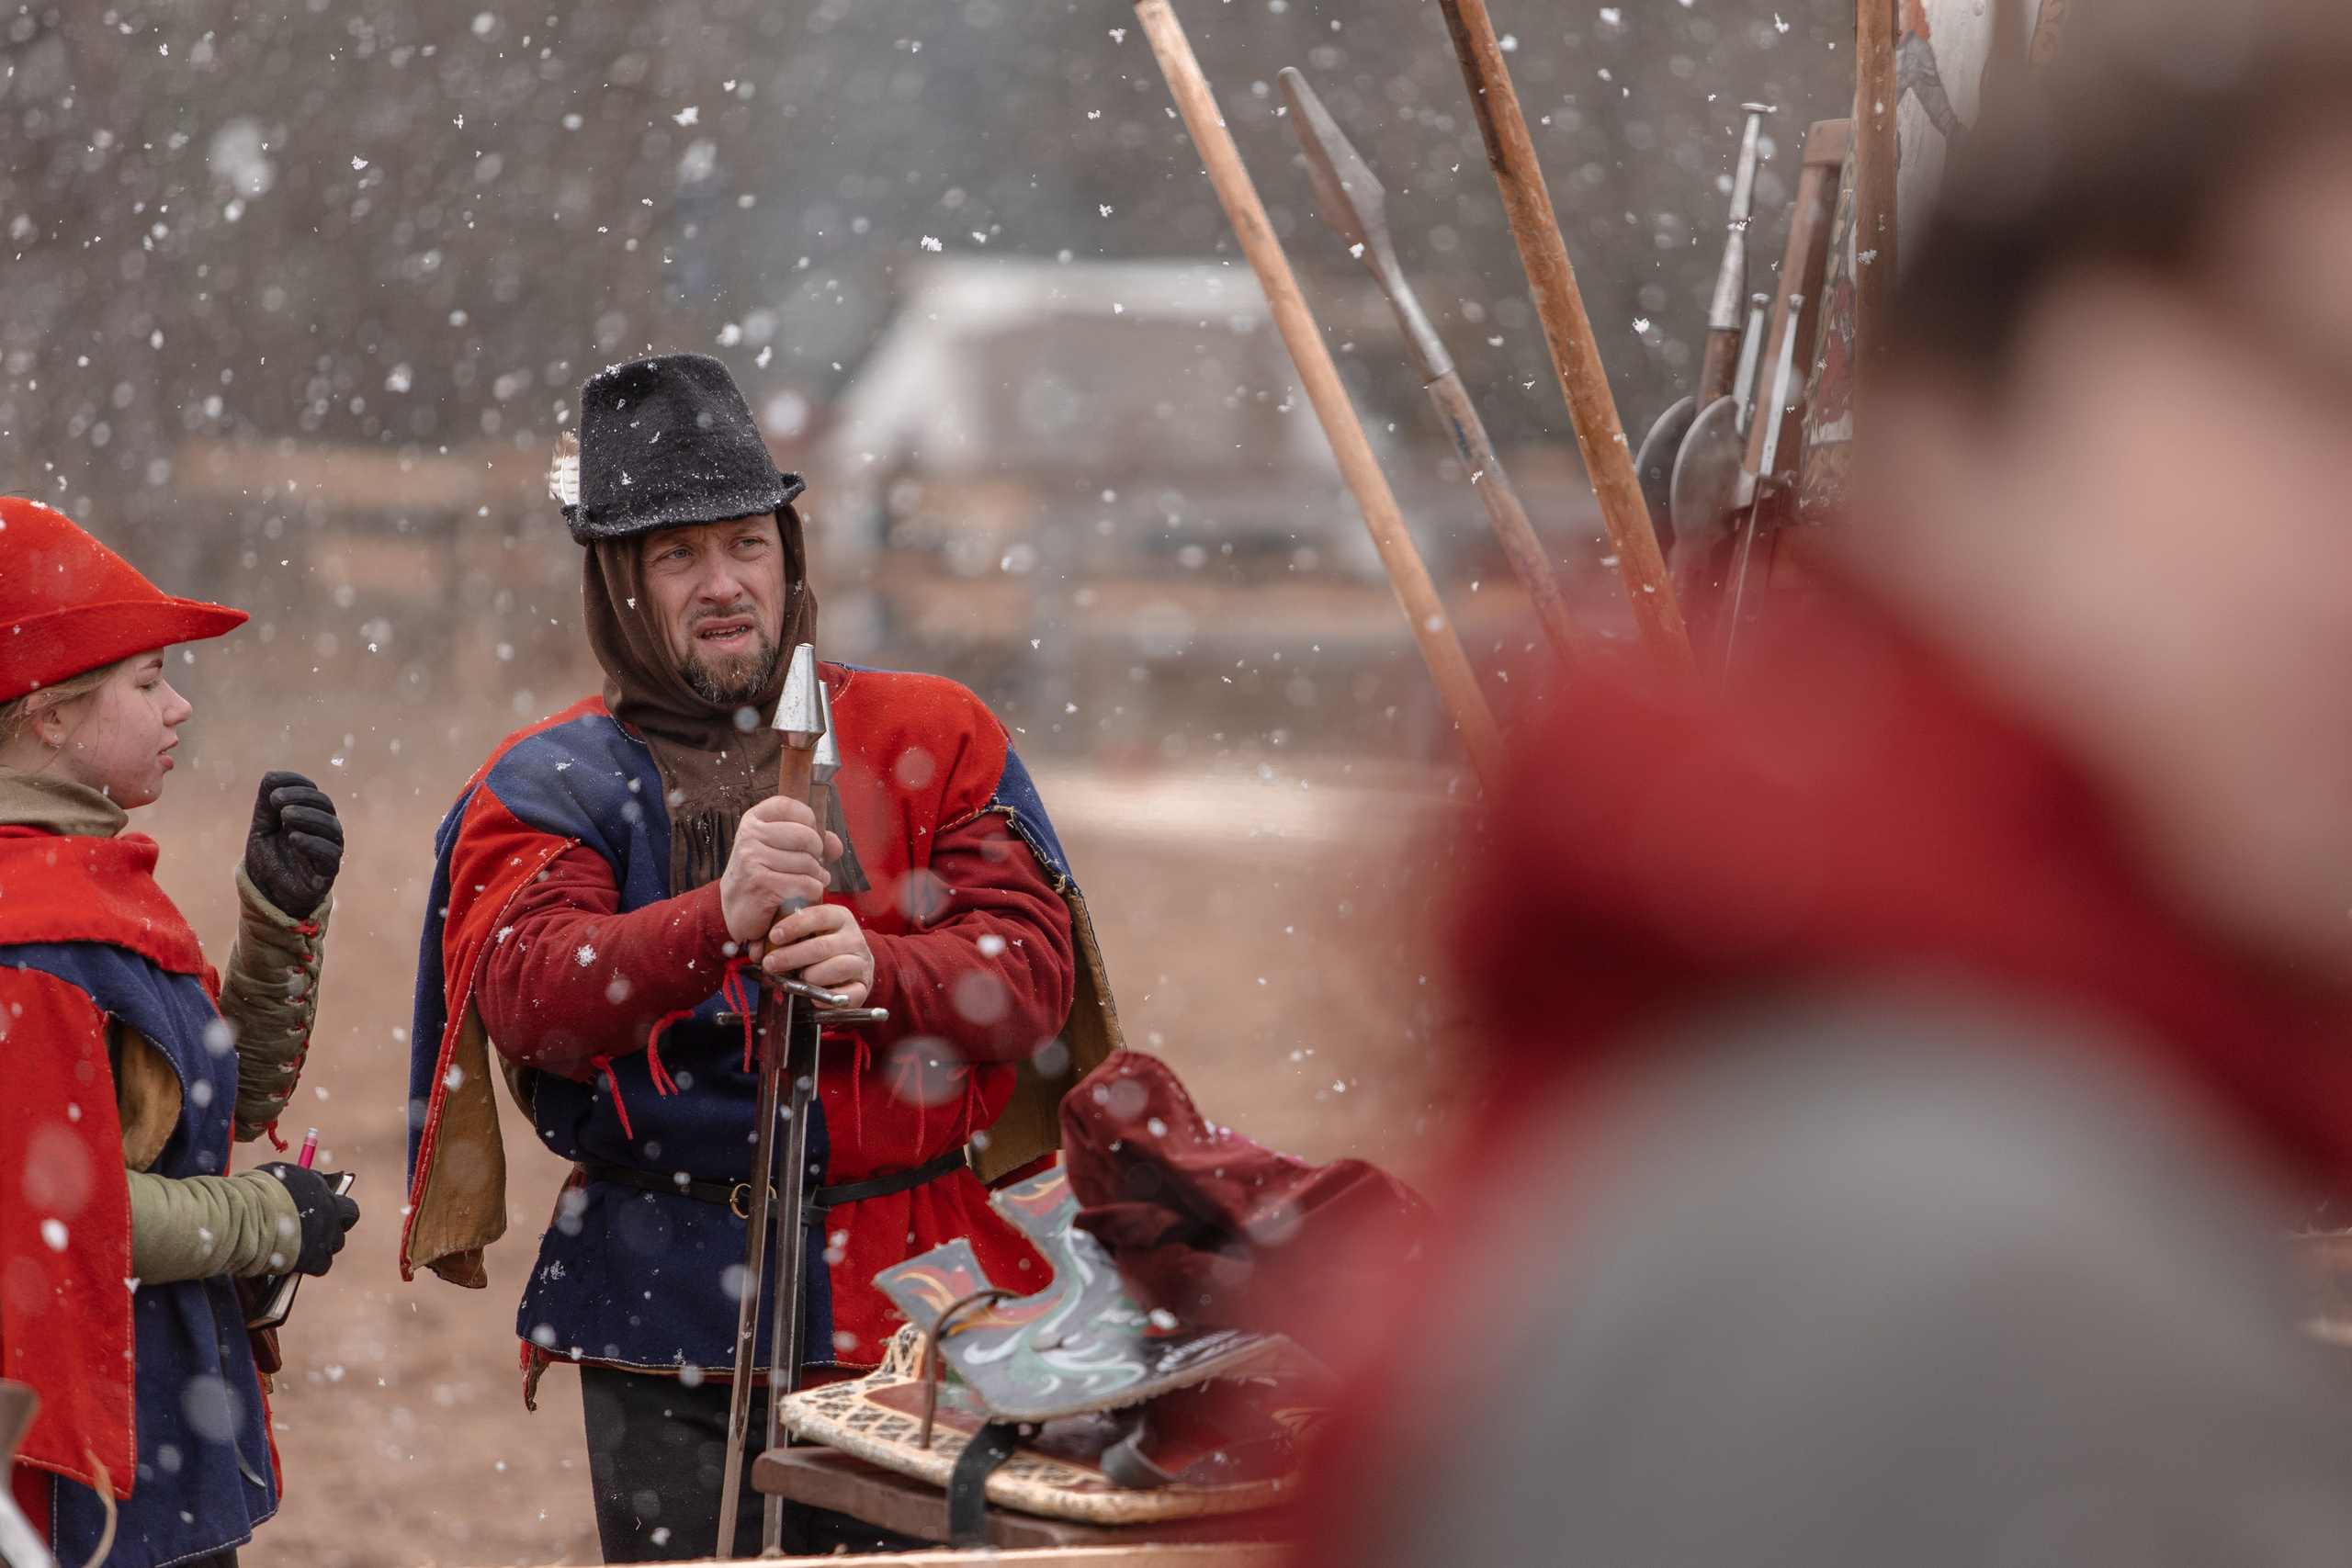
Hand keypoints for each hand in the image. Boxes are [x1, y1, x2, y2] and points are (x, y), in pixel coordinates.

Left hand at [244, 770, 343, 915]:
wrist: (270, 894)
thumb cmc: (268, 859)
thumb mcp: (261, 829)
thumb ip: (266, 806)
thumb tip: (270, 777)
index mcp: (309, 814)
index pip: (311, 791)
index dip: (295, 783)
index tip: (271, 784)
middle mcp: (323, 828)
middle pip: (323, 804)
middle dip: (300, 797)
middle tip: (275, 800)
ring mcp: (328, 848)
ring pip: (330, 826)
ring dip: (308, 817)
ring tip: (285, 815)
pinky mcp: (328, 870)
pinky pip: (329, 854)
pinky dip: (313, 844)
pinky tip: (294, 838)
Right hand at [257, 1163, 359, 1276]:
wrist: (249, 1216)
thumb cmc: (254, 1192)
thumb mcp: (275, 1175)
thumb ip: (291, 1182)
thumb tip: (291, 1185)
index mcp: (319, 1186)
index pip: (334, 1192)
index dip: (327, 1202)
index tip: (316, 1206)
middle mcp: (330, 1209)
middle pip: (349, 1216)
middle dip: (336, 1221)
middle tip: (319, 1226)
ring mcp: (325, 1235)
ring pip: (337, 1242)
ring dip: (323, 1244)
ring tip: (304, 1247)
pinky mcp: (315, 1258)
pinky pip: (323, 1265)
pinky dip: (313, 1266)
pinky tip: (299, 1264)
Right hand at [719, 795, 842, 944]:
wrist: (734, 910)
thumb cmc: (761, 876)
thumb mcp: (776, 848)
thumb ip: (809, 838)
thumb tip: (836, 845)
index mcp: (753, 820)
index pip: (788, 805)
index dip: (808, 820)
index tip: (809, 836)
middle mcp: (749, 836)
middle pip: (804, 835)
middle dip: (817, 853)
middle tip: (812, 864)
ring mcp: (752, 859)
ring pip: (807, 862)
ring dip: (816, 876)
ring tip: (809, 880)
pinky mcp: (761, 884)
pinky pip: (805, 883)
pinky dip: (813, 890)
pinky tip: (806, 893)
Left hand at [761, 902, 872, 1006]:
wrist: (850, 967)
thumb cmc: (820, 948)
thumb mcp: (807, 934)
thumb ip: (787, 936)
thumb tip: (758, 949)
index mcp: (839, 918)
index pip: (818, 916)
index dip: (795, 925)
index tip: (774, 935)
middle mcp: (853, 937)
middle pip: (823, 946)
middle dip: (792, 956)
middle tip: (771, 964)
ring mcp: (861, 962)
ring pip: (839, 967)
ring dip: (812, 976)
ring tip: (797, 980)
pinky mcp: (864, 985)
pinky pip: (850, 994)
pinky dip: (829, 999)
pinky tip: (814, 998)